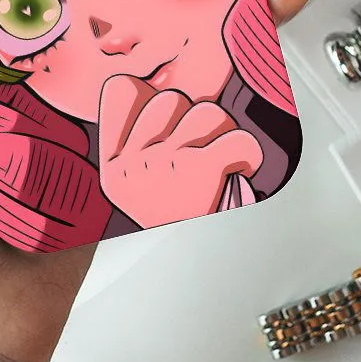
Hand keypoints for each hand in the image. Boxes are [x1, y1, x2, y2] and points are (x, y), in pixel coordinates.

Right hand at [98, 77, 263, 227]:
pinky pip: (238, 140)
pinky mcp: (202, 171)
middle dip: (190, 117)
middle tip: (195, 146)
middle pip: (171, 98)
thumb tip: (150, 88)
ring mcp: (166, 164)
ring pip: (207, 113)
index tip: (162, 113)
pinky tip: (237, 168)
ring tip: (216, 157)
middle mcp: (134, 161)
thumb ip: (132, 140)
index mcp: (113, 163)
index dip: (149, 93)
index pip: (122, 89)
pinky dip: (247, 154)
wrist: (186, 273)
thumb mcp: (129, 185)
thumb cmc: (166, 220)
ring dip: (221, 133)